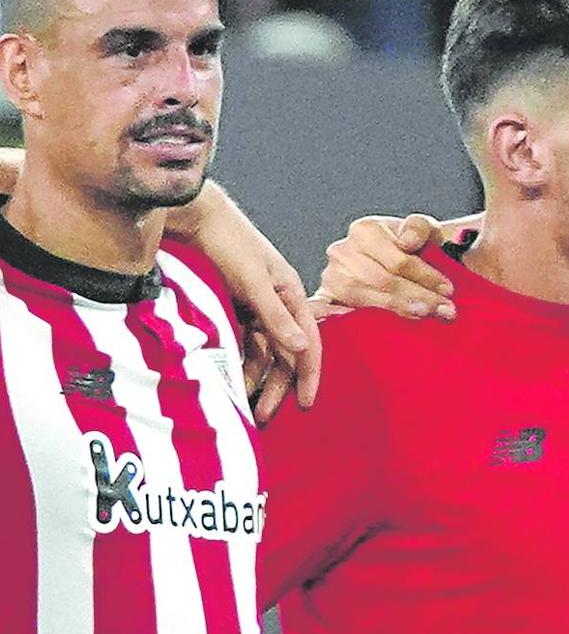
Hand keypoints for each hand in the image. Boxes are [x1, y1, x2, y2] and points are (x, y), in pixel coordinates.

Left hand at [168, 182, 321, 422]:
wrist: (191, 218)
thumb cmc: (229, 242)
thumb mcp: (254, 282)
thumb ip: (277, 317)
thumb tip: (303, 349)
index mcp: (291, 295)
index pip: (309, 344)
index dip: (309, 375)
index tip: (305, 405)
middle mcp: (277, 305)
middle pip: (284, 355)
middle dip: (277, 387)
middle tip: (261, 417)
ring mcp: (253, 308)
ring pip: (260, 354)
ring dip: (253, 379)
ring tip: (238, 404)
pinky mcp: (231, 309)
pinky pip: (239, 344)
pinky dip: (235, 364)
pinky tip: (225, 380)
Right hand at [315, 213, 465, 318]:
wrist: (405, 263)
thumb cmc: (416, 248)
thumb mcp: (425, 230)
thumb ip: (419, 228)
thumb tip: (407, 243)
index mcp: (365, 230)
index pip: (397, 260)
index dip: (425, 276)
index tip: (448, 290)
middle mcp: (342, 252)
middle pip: (383, 281)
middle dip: (417, 297)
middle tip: (444, 311)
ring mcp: (331, 277)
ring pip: (363, 298)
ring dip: (395, 310)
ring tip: (423, 316)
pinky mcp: (326, 300)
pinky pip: (327, 310)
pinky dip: (341, 317)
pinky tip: (361, 326)